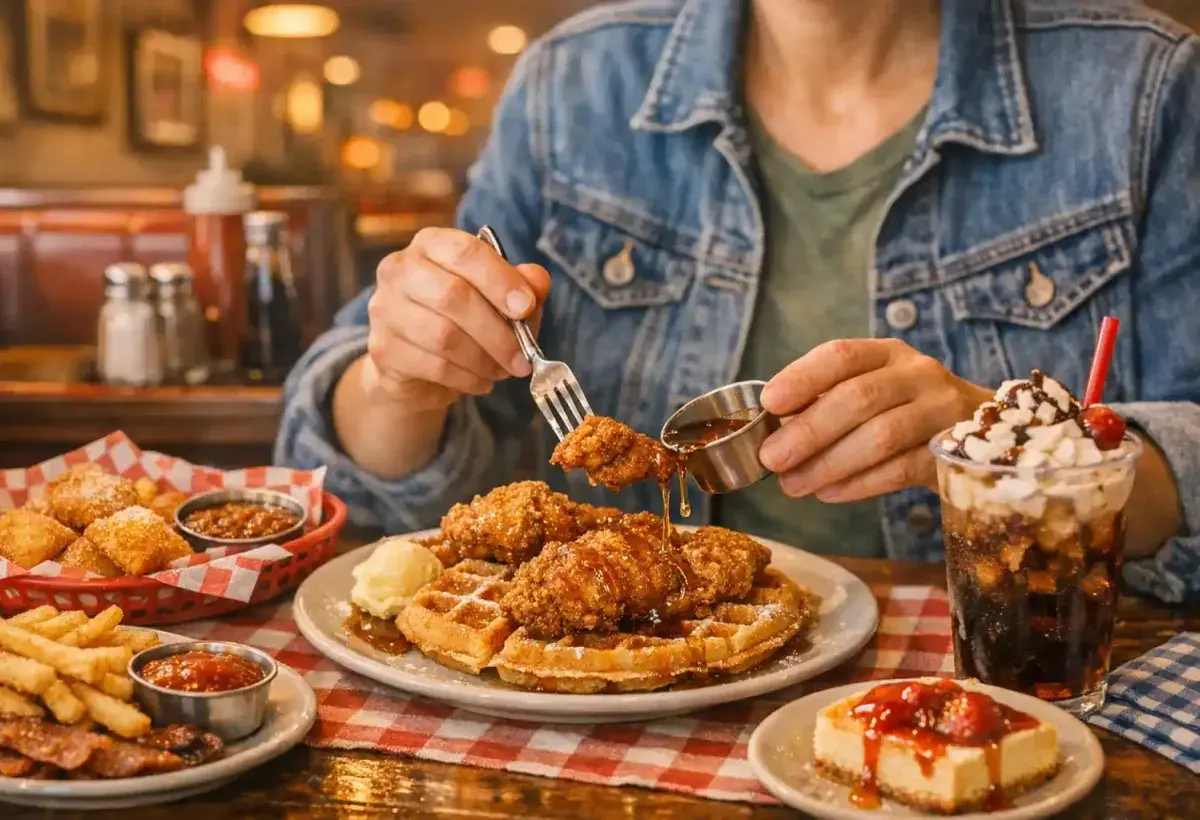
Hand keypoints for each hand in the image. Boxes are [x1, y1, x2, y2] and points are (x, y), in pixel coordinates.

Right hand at [363, 228, 550, 411]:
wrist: (418, 367)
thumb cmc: (464, 320)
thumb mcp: (501, 299)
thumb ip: (523, 286)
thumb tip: (538, 281)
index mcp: (431, 244)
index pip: (464, 251)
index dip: (500, 279)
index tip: (526, 307)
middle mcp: (400, 270)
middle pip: (452, 295)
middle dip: (497, 331)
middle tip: (523, 357)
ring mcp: (385, 309)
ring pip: (444, 336)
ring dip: (485, 360)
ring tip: (504, 370)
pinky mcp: (383, 349)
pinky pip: (434, 367)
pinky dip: (468, 378)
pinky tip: (482, 381)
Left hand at [758, 339, 990, 502]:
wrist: (985, 432)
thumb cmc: (905, 412)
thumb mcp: (871, 392)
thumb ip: (827, 403)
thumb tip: (773, 431)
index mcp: (887, 354)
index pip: (842, 355)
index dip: (802, 377)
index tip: (769, 403)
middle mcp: (918, 374)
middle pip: (859, 398)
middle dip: (809, 431)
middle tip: (772, 458)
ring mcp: (941, 410)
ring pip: (881, 435)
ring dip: (829, 464)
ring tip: (794, 484)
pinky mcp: (954, 451)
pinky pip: (901, 469)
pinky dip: (859, 484)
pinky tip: (829, 493)